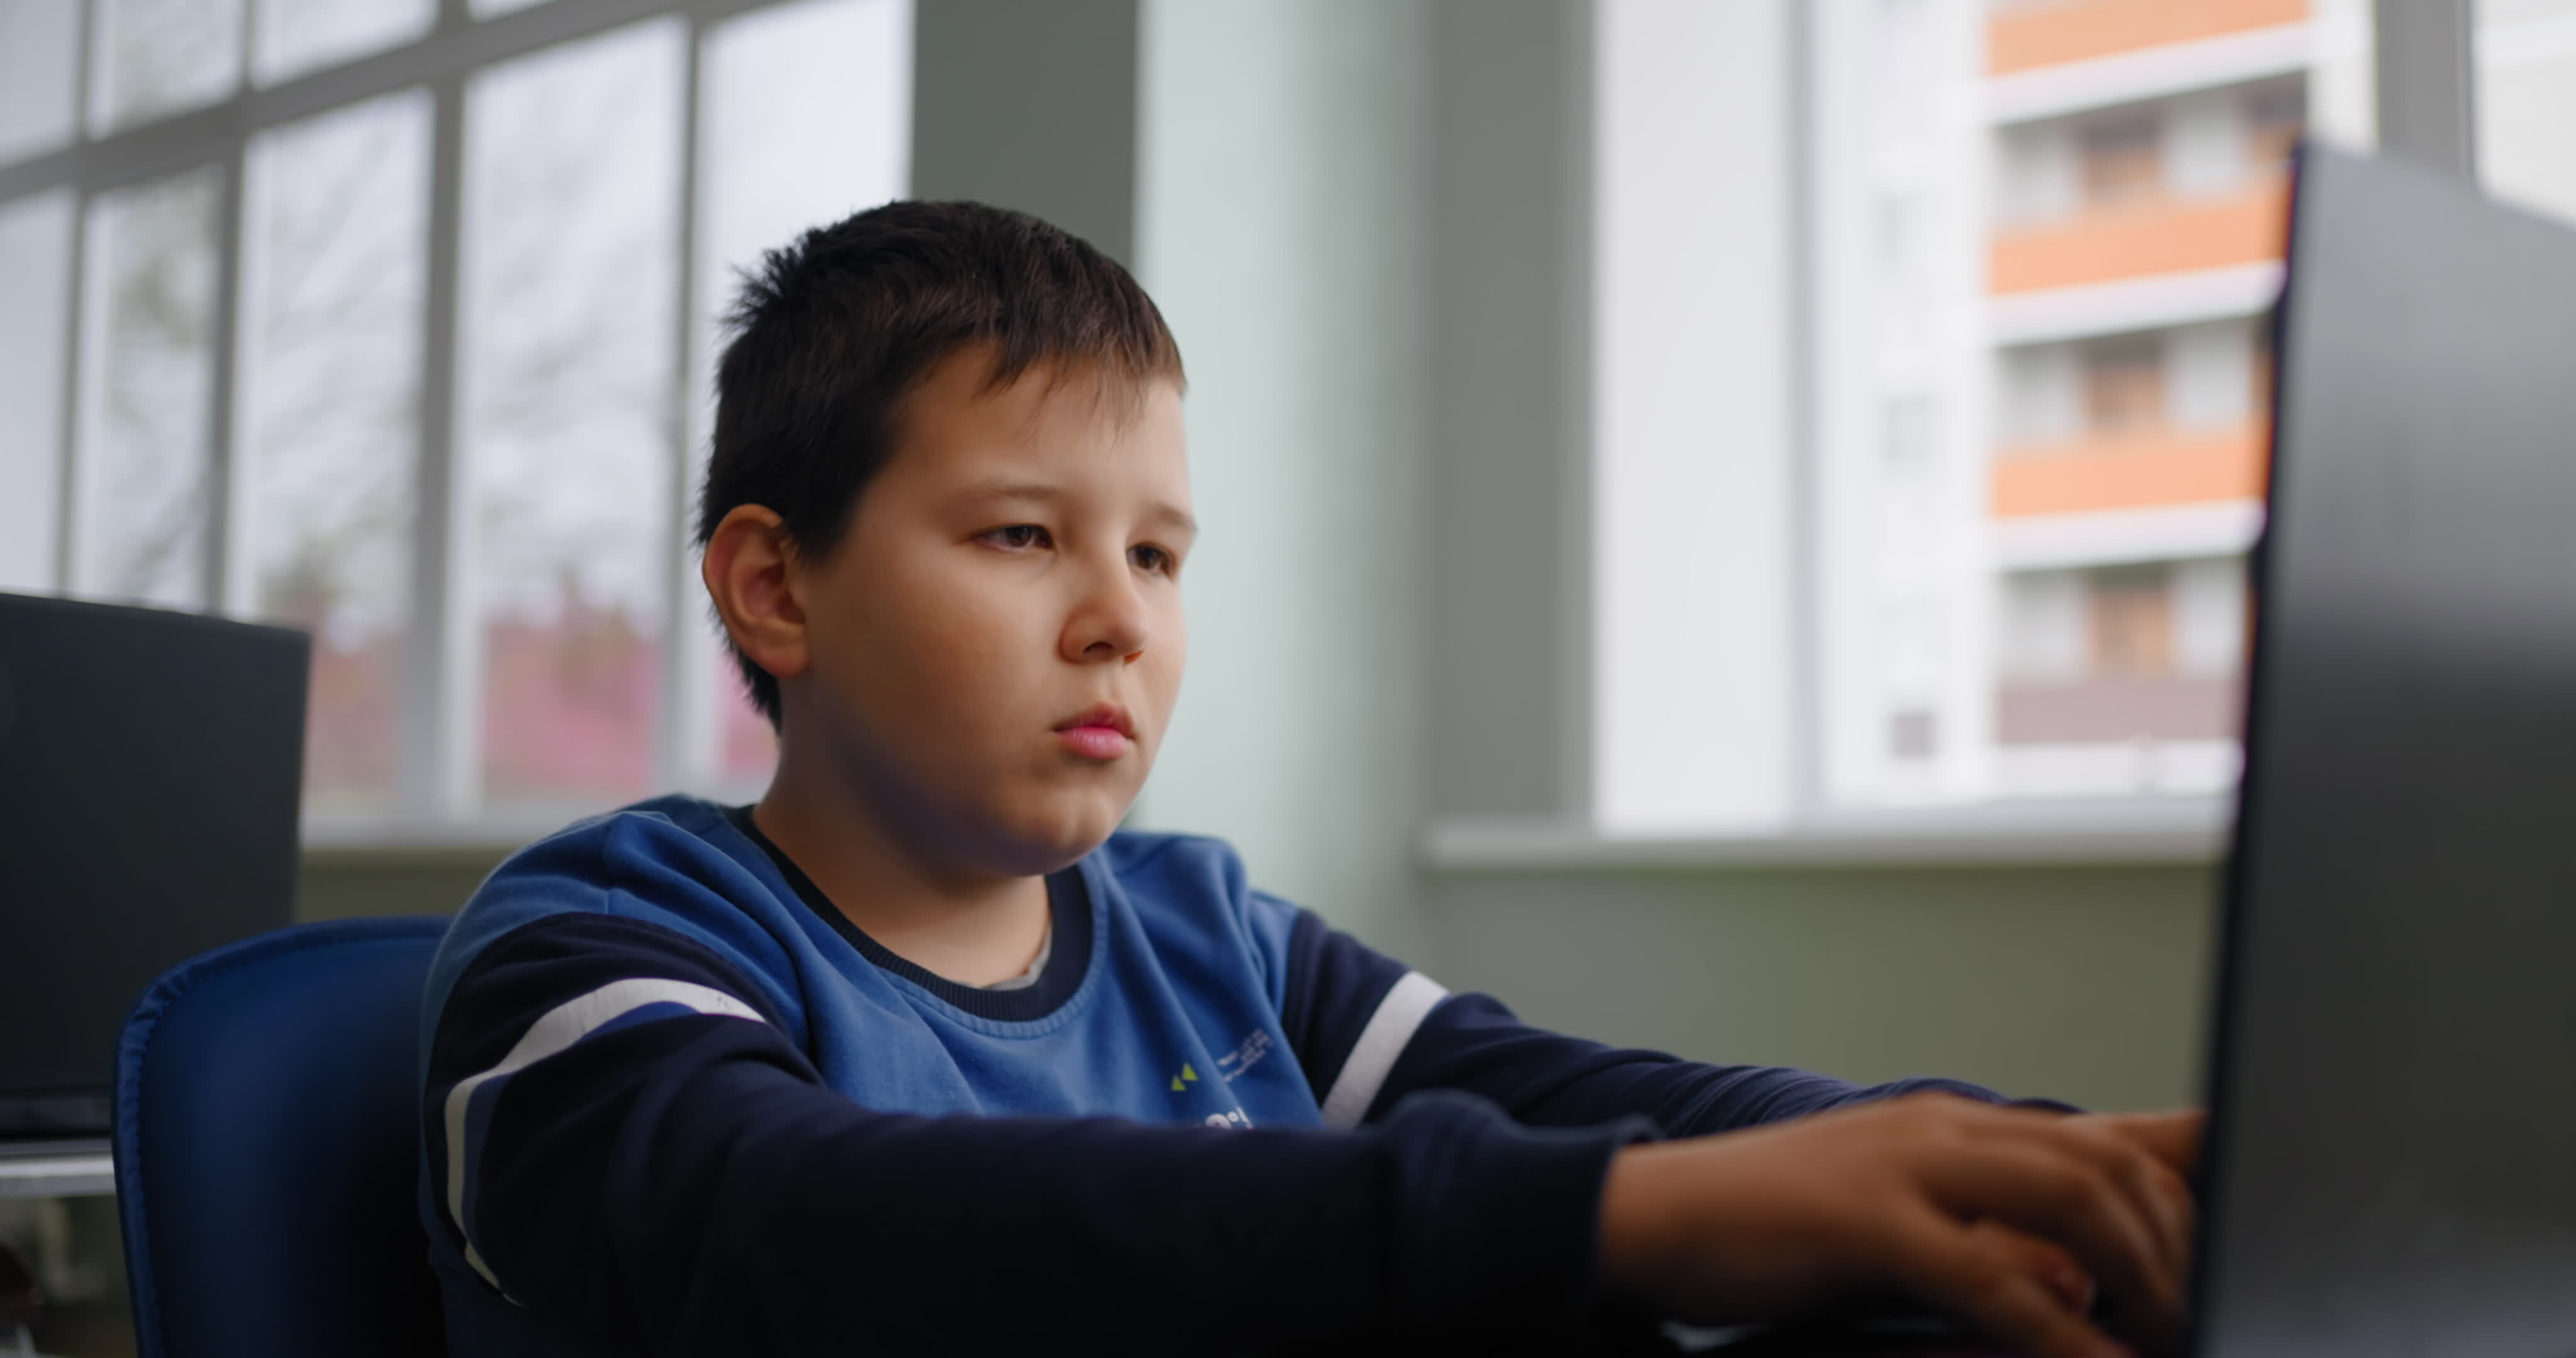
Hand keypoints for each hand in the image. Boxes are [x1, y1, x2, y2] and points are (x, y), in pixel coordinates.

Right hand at [1596, 1095, 2201, 1357]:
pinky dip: (2061, 1329)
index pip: (2111, 1130)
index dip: (2199, 1170)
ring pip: (2074, 1197)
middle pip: (2112, 1160)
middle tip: (2202, 1312)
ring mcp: (1908, 1165)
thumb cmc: (1775, 1231)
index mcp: (1960, 1126)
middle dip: (2182, 1242)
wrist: (1653, 1215)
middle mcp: (1947, 1129)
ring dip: (2144, 1274)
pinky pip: (1996, 1276)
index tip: (2258, 1218)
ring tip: (2169, 1332)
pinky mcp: (1869, 1220)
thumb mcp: (1899, 1223)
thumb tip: (2080, 1285)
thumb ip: (1988, 1243)